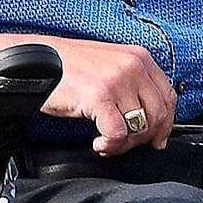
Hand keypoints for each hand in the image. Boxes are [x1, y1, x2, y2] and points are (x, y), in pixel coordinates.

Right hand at [42, 37, 177, 156]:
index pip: (168, 96)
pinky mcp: (100, 97)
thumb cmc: (68, 64)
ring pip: (140, 126)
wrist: (34, 58)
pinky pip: (118, 134)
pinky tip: (98, 143)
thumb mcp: (109, 65)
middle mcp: (132, 67)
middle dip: (144, 137)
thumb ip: (132, 84)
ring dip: (125, 144)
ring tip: (108, 142)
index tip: (157, 138)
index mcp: (138, 57)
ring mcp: (117, 81)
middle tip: (125, 144)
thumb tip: (150, 117)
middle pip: (159, 114)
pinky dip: (110, 145)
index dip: (166, 123)